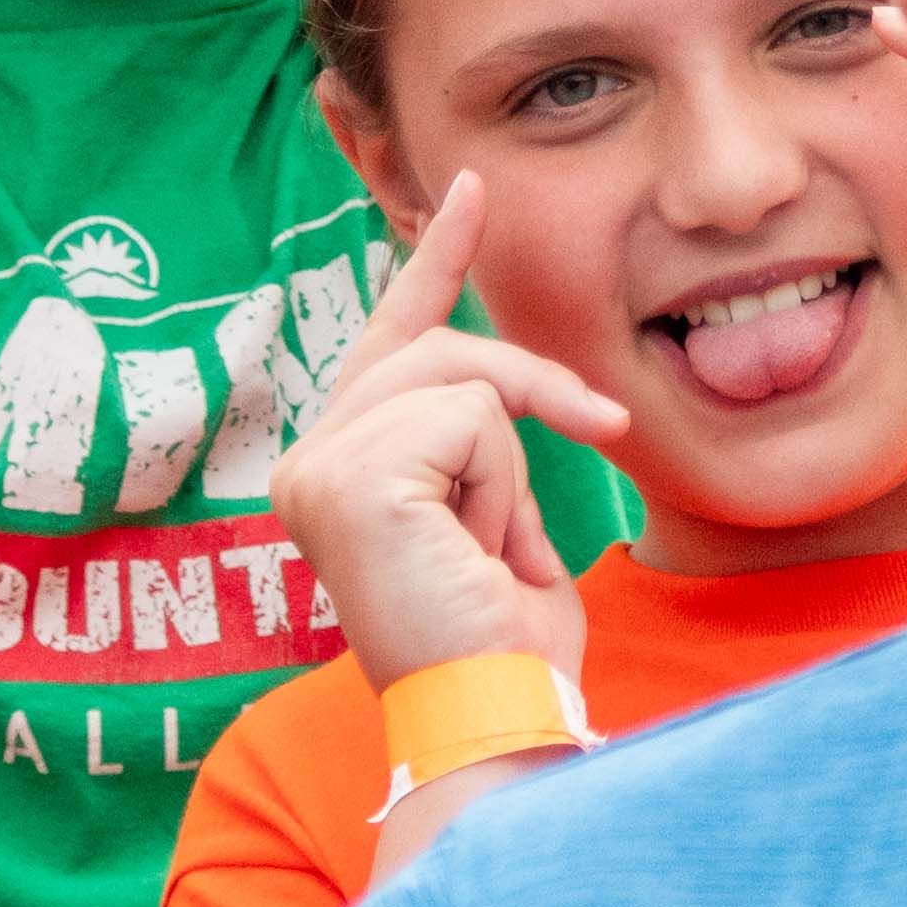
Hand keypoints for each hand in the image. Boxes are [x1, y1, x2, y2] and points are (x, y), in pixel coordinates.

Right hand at [270, 178, 616, 692]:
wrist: (497, 719)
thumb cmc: (506, 647)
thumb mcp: (497, 517)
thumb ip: (479, 442)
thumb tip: (510, 383)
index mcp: (334, 470)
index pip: (388, 338)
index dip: (435, 260)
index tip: (469, 187)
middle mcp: (305, 464)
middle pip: (434, 345)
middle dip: (528, 387)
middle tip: (600, 430)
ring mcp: (317, 468)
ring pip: (460, 378)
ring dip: (511, 466)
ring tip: (496, 549)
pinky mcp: (350, 478)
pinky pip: (470, 418)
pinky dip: (503, 483)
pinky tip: (478, 550)